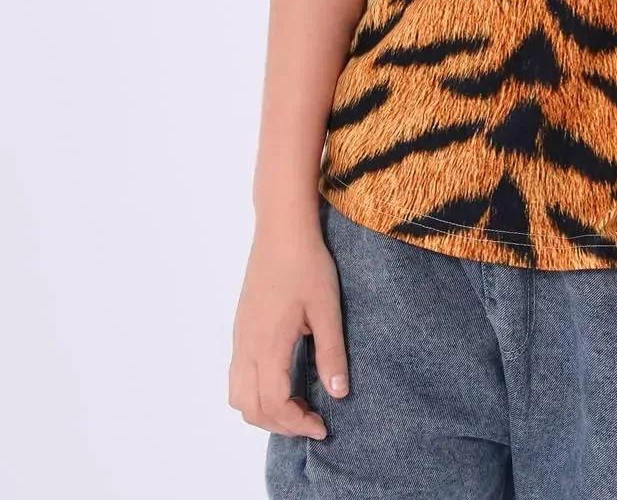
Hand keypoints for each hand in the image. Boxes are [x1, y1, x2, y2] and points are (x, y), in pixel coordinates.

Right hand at [228, 213, 349, 439]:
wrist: (281, 230)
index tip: (323, 426)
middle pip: (250, 407)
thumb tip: (339, 393)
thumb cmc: (307, 264)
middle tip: (312, 421)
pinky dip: (256, 392)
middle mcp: (246, 346)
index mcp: (267, 345)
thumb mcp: (327, 309)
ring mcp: (240, 337)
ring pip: (238, 394)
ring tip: (296, 405)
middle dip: (280, 424)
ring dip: (263, 410)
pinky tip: (283, 380)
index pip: (274, 404)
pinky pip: (238, 375)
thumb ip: (331, 353)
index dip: (297, 423)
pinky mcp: (241, 328)